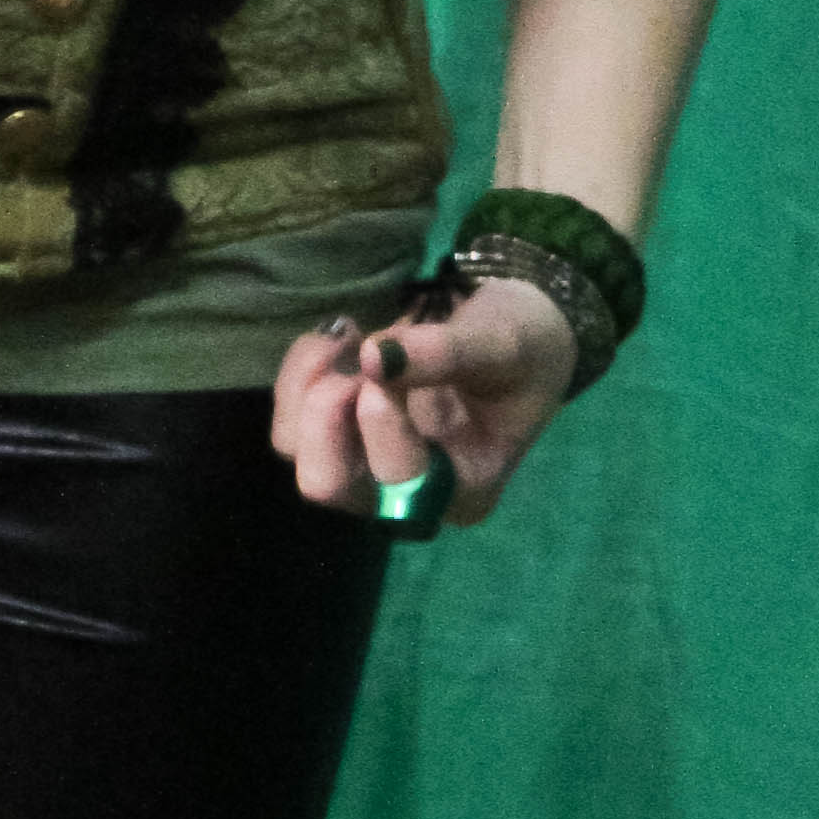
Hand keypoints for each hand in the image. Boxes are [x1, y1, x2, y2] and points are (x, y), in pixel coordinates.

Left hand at [269, 275, 579, 529]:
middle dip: (326, 415)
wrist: (517, 327)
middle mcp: (406, 492)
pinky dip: (303, 368)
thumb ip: (448, 353)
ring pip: (296, 449)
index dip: (381, 427)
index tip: (387, 358)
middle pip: (328, 484)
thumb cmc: (526, 344)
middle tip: (358, 356)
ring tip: (347, 334)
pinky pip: (292, 415)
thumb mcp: (505, 344)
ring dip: (307, 384)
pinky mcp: (343, 431)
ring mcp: (367, 463)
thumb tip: (376, 356)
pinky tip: (342, 334)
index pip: (400, 486)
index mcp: (461, 489)